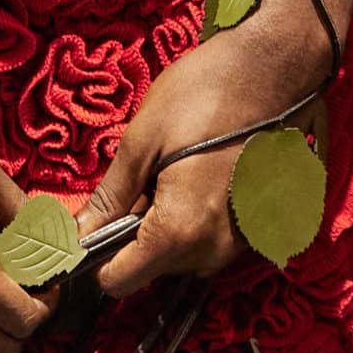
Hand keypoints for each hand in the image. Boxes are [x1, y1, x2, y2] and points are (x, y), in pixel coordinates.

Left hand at [74, 17, 326, 300]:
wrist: (273, 69)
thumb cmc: (205, 93)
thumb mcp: (143, 137)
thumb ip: (110, 194)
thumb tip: (79, 232)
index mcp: (179, 230)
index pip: (120, 282)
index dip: (97, 259)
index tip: (92, 225)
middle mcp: (213, 250)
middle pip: (151, 268)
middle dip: (135, 234)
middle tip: (140, 179)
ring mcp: (238, 241)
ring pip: (180, 255)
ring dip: (166, 225)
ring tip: (172, 170)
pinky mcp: (255, 227)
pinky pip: (208, 239)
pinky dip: (195, 217)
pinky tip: (198, 174)